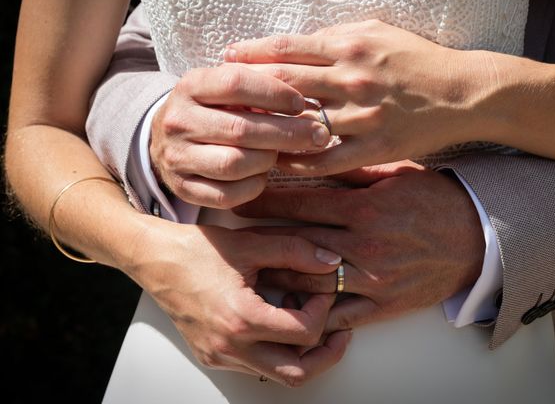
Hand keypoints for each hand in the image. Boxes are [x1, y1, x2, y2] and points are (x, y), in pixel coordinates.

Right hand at [127, 216, 350, 386]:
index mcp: (242, 319)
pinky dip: (275, 348)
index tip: (323, 288)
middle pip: (298, 372)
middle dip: (327, 353)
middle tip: (339, 331)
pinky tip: (276, 318)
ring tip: (303, 317)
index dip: (324, 308)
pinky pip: (256, 365)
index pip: (305, 332)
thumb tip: (331, 262)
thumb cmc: (197, 250)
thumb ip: (296, 250)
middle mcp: (230, 347)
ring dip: (300, 351)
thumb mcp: (251, 244)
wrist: (154, 260)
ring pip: (277, 372)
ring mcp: (220, 356)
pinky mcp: (212, 356)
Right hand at [151, 65, 331, 207]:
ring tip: (281, 154)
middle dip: (287, 133)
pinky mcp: (183, 188)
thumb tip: (305, 105)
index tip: (301, 103)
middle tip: (319, 135)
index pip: (235, 82)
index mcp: (190, 86)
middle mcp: (178, 120)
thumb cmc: (211, 109)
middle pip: (240, 129)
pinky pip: (227, 195)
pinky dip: (253, 186)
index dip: (274, 93)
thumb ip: (257, 87)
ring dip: (268, 160)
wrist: (165, 139)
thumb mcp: (224, 88)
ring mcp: (177, 156)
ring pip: (234, 164)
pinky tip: (263, 175)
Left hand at [224, 20, 491, 175]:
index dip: (251, 53)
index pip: (286, 49)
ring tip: (239, 132)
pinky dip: (296, 162)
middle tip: (221, 98)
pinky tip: (275, 163)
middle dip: (248, 90)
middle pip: (284, 85)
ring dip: (266, 128)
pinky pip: (324, 159)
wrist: (461, 93)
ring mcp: (362, 116)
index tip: (227, 58)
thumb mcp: (377, 32)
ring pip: (299, 124)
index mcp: (349, 46)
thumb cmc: (416, 60)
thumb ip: (335, 36)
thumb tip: (296, 45)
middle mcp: (351, 79)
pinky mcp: (373, 147)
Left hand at [235, 162, 484, 331]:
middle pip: (297, 243)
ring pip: (309, 283)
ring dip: (278, 277)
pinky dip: (311, 314)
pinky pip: (338, 316)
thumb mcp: (396, 174)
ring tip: (251, 271)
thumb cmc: (434, 200)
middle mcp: (363, 245)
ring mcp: (372, 279)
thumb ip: (351, 171)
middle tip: (232, 235)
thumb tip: (311, 158)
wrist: (476, 239)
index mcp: (364, 208)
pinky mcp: (382, 305)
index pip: (302, 204)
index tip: (242, 197)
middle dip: (261, 238)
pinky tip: (288, 306)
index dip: (266, 201)